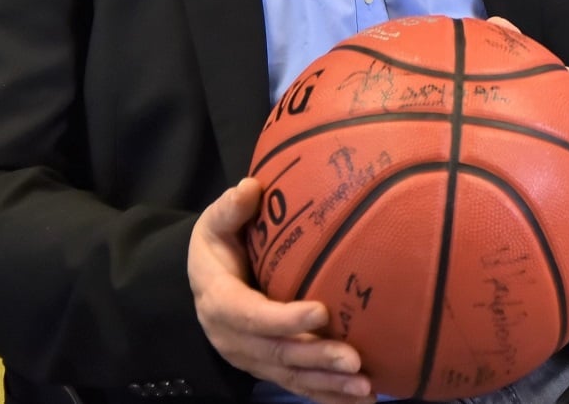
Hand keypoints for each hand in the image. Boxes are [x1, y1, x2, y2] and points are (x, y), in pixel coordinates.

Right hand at [188, 178, 372, 403]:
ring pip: (290, 376)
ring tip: (365, 388)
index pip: (252, 315)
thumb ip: (230, 208)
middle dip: (317, 359)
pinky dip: (327, 395)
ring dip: (328, 384)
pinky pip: (298, 385)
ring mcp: (251, 358)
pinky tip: (360, 400)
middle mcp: (233, 338)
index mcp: (220, 301)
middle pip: (277, 353)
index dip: (284, 318)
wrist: (203, 281)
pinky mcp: (267, 367)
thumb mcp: (215, 224)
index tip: (320, 312)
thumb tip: (250, 187)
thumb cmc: (218, 246)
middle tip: (354, 359)